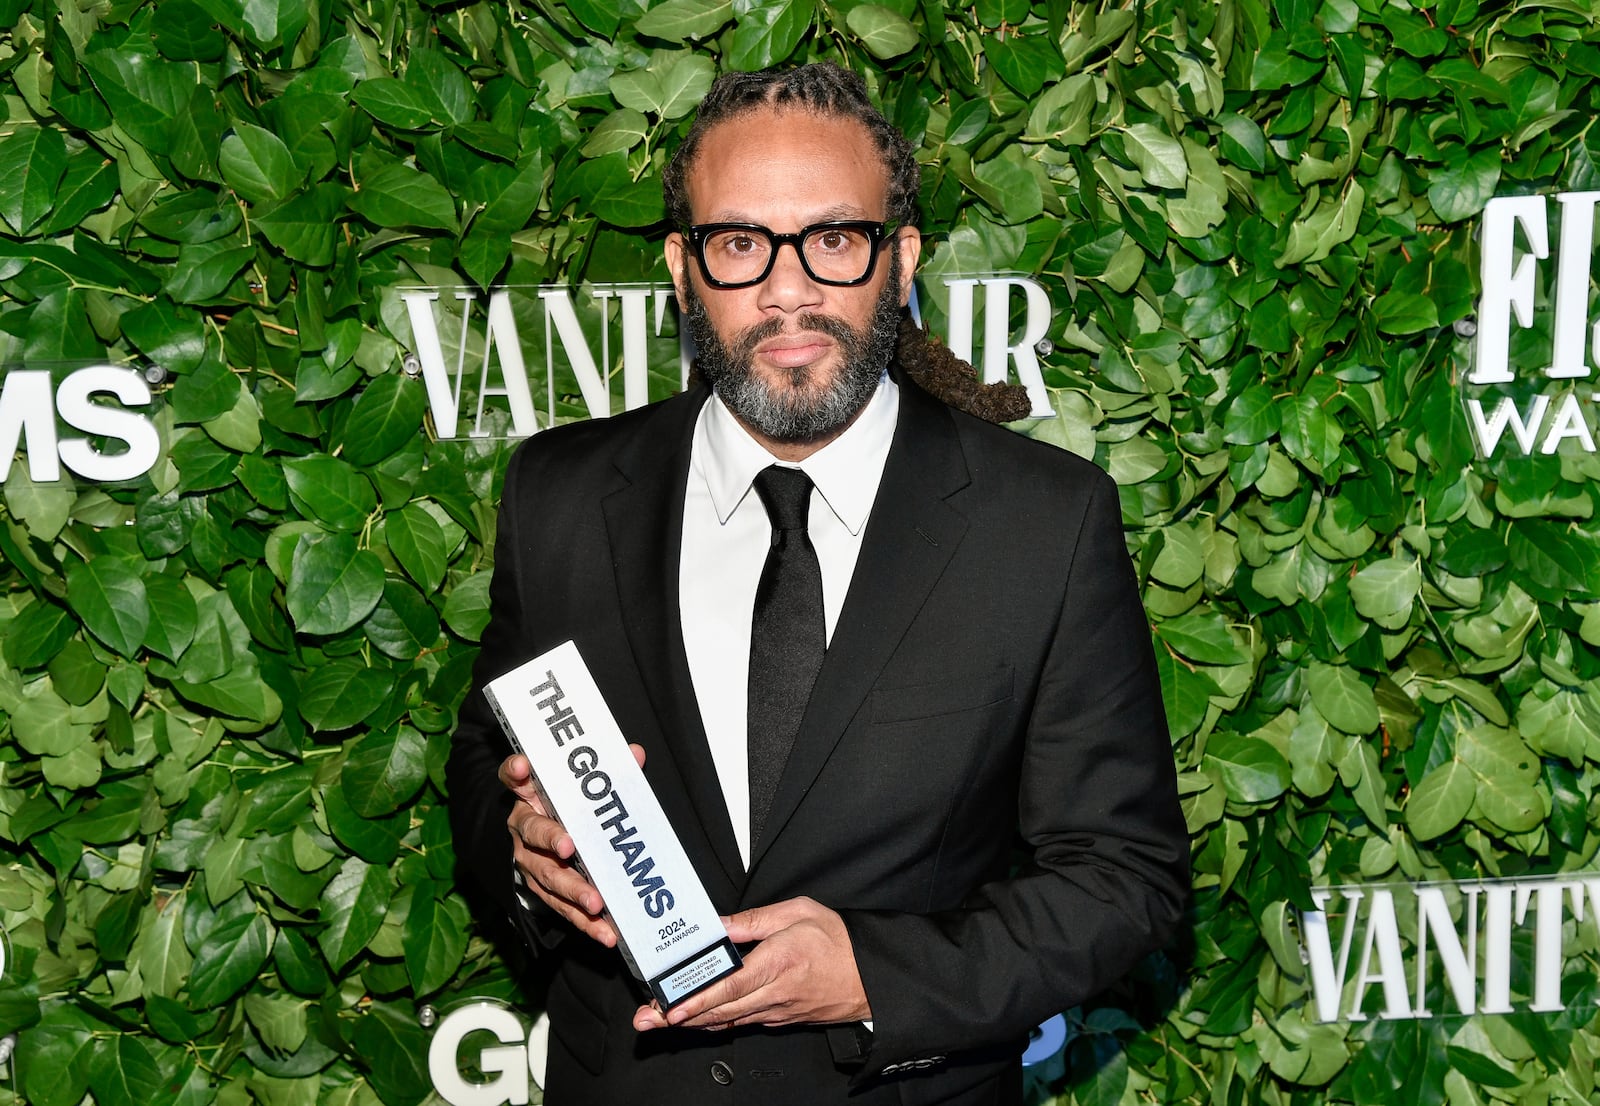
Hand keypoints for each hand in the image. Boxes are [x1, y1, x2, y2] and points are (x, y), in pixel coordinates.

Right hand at [501, 745, 645, 946]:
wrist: (544, 843)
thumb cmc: (567, 808)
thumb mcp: (579, 787)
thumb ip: (607, 772)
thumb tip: (635, 753)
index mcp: (530, 795)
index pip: (513, 777)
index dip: (514, 771)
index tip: (521, 766)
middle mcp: (523, 828)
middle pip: (533, 832)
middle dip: (551, 839)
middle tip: (569, 848)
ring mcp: (530, 863)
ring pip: (548, 877)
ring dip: (572, 890)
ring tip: (596, 903)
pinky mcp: (542, 892)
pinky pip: (563, 909)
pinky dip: (585, 923)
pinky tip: (606, 933)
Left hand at [633, 896, 869, 1031]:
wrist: (871, 976)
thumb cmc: (839, 941)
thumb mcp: (799, 913)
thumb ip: (754, 921)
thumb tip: (720, 925)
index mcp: (778, 963)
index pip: (730, 986)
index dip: (697, 1000)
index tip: (672, 1006)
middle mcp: (775, 994)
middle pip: (719, 1010)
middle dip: (679, 1017)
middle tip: (648, 1019)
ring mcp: (777, 1011)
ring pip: (727, 1020)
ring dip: (692, 1022)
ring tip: (661, 1022)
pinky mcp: (780, 1019)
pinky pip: (742, 1022)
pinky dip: (716, 1022)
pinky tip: (697, 1021)